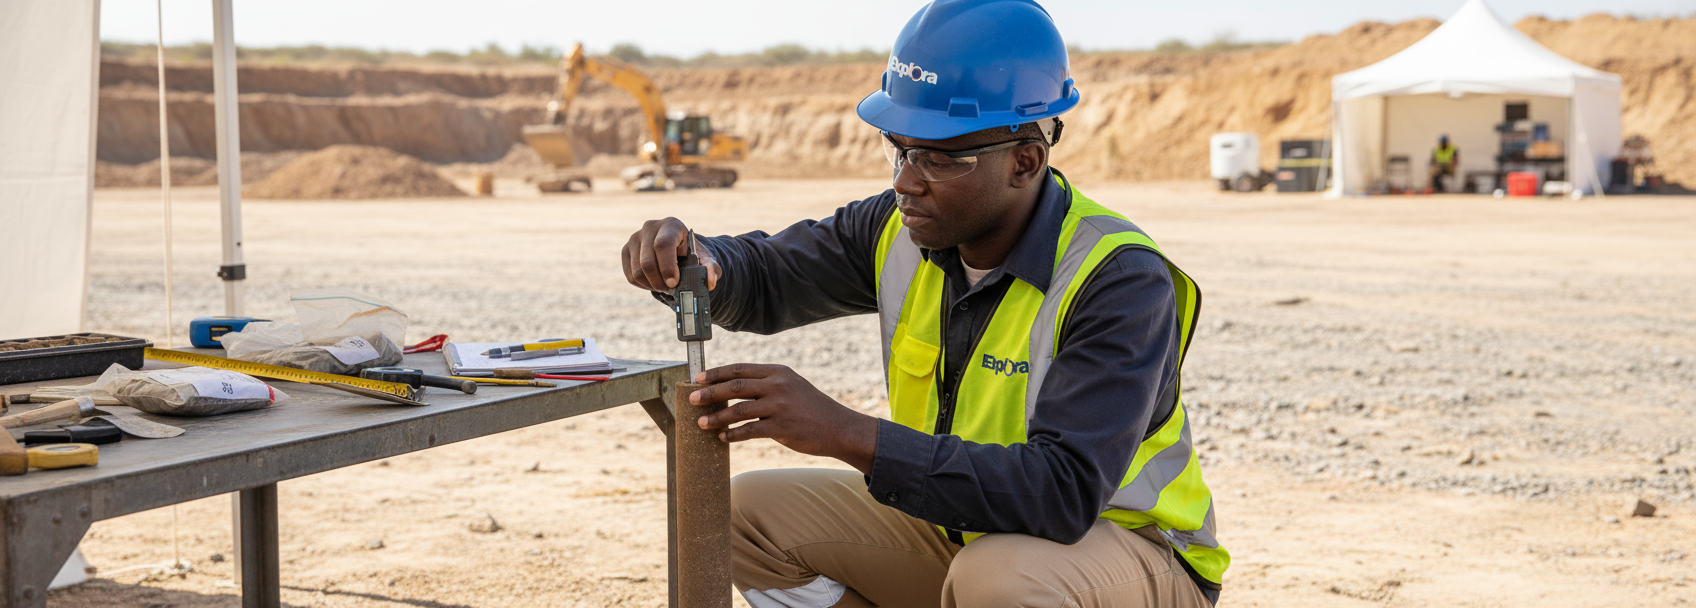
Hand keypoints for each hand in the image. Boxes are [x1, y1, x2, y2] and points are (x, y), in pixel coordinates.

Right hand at [621, 217, 722, 291]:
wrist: (677, 250)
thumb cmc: (691, 254)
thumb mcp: (705, 260)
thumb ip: (711, 269)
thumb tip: (711, 282)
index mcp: (671, 225)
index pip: (663, 245)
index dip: (667, 266)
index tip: (674, 283)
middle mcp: (650, 227)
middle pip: (648, 261)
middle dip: (660, 281)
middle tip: (671, 290)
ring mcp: (635, 238)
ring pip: (638, 271)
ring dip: (652, 285)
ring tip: (665, 286)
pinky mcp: (626, 250)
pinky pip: (630, 275)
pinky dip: (643, 285)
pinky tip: (655, 283)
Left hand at [691, 363, 878, 474]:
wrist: (839, 427)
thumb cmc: (811, 408)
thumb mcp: (792, 386)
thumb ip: (766, 384)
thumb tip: (733, 389)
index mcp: (778, 372)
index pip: (740, 369)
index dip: (716, 373)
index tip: (698, 379)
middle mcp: (778, 385)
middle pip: (735, 387)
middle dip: (710, 393)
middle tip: (692, 399)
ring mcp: (780, 407)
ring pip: (738, 410)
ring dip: (717, 417)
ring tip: (701, 423)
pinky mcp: (782, 428)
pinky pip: (750, 431)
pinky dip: (733, 435)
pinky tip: (722, 438)